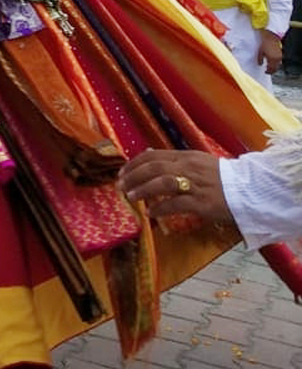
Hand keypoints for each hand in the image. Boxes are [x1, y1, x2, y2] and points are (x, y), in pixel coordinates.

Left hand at [118, 149, 232, 223]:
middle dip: (133, 176)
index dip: (134, 164)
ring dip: (143, 190)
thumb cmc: (222, 178)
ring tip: (131, 197)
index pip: (154, 156)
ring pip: (162, 183)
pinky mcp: (203, 203)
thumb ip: (174, 159)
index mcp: (187, 156)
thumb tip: (148, 154)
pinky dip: (160, 208)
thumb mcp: (197, 161)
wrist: (249, 190)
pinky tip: (150, 213)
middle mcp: (189, 167)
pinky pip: (176, 204)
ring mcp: (196, 185)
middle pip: (154, 167)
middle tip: (120, 186)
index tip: (122, 173)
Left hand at [257, 30, 283, 74]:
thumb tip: (260, 64)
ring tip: (269, 66)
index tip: (265, 72)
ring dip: (274, 67)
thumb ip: (260, 59)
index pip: (271, 69)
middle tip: (267, 71)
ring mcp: (280, 56)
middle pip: (276, 68)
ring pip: (278, 65)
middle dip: (272, 70)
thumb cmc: (264, 43)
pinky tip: (272, 61)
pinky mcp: (281, 53)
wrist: (271, 36)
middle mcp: (277, 58)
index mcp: (272, 59)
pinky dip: (276, 63)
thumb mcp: (260, 51)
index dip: (268, 72)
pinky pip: (279, 61)